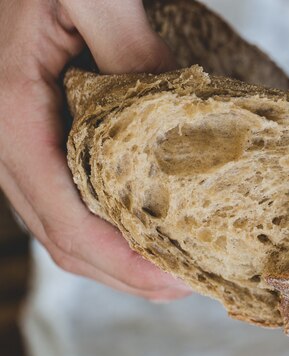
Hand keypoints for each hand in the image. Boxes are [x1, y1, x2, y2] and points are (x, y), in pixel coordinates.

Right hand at [0, 0, 190, 300]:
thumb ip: (129, 51)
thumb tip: (175, 113)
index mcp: (14, 117)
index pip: (63, 216)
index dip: (117, 260)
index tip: (171, 280)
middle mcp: (10, 144)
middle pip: (61, 239)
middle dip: (123, 275)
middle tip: (185, 286)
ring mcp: (24, 148)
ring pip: (62, 228)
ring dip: (115, 262)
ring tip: (172, 274)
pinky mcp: (43, 142)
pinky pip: (68, 202)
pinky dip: (105, 231)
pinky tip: (143, 233)